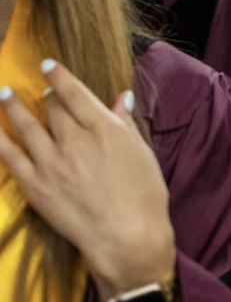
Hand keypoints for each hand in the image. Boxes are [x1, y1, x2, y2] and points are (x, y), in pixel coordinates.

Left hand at [0, 62, 175, 298]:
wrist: (126, 236)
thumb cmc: (144, 196)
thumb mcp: (141, 154)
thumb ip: (125, 125)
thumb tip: (121, 99)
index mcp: (104, 129)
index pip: (76, 94)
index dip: (60, 77)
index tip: (48, 65)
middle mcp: (74, 140)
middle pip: (54, 108)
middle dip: (46, 95)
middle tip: (41, 91)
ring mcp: (51, 162)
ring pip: (28, 125)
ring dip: (13, 107)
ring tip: (4, 94)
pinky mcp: (35, 184)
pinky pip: (10, 156)